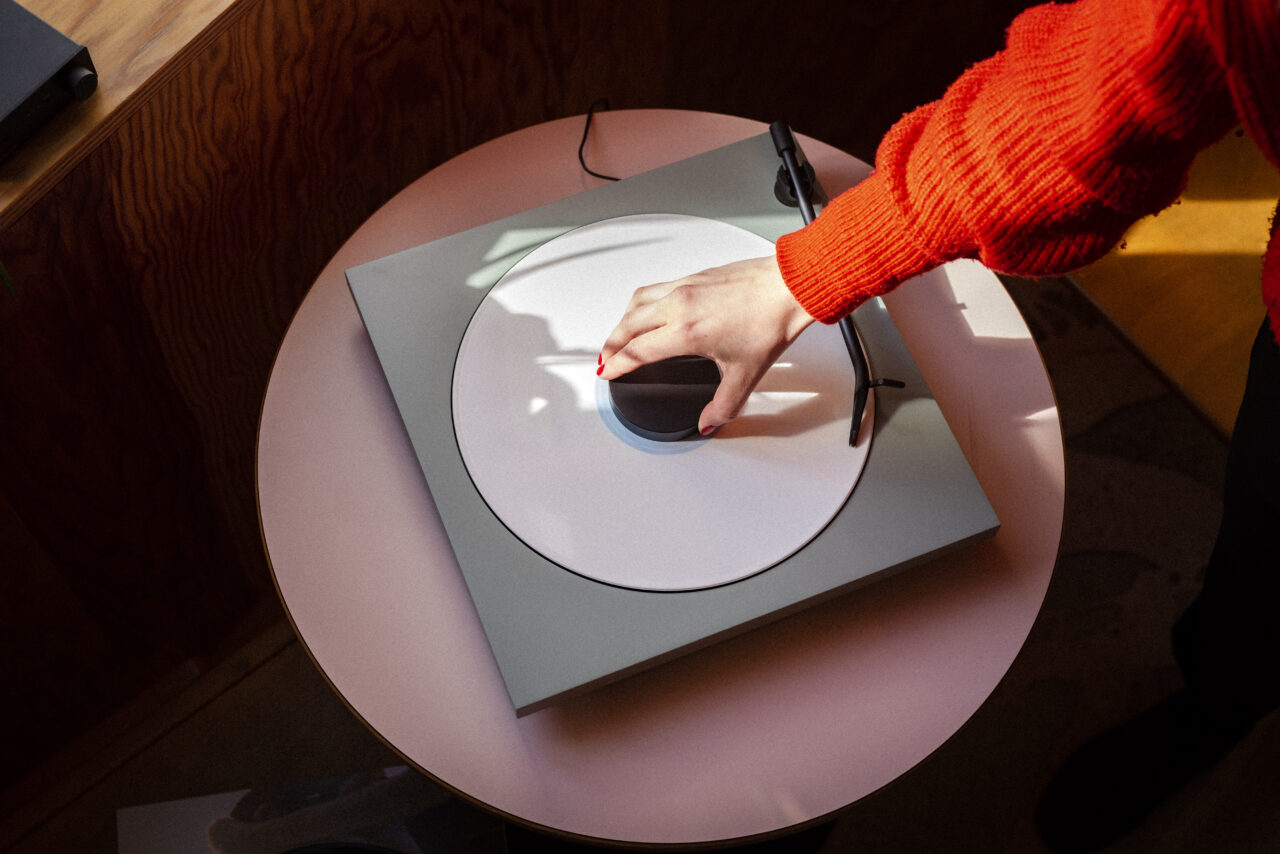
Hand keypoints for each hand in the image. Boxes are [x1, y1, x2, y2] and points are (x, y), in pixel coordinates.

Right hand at [598, 255, 814, 434]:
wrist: (789, 286)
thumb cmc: (771, 320)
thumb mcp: (747, 374)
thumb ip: (724, 405)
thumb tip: (709, 423)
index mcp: (686, 332)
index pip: (637, 351)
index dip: (617, 365)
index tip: (607, 372)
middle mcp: (679, 305)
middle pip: (628, 325)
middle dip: (611, 344)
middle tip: (606, 358)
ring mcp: (685, 286)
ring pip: (638, 302)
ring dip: (623, 320)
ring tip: (619, 334)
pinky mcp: (695, 275)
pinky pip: (655, 289)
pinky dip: (641, 303)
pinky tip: (649, 309)